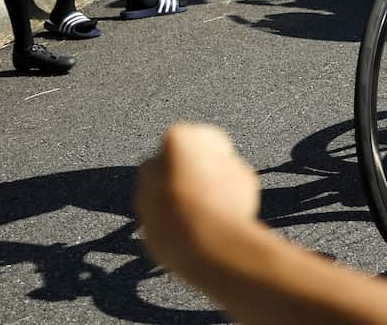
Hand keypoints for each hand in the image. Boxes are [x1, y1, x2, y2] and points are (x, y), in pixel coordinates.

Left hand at [136, 123, 261, 279]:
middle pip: (175, 165)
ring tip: (211, 215)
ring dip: (182, 200)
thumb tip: (219, 174)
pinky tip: (200, 232)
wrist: (210, 249)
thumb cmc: (227, 203)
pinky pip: (164, 223)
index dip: (219, 153)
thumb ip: (223, 164)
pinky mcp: (147, 230)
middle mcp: (152, 166)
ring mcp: (145, 200)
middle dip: (191, 174)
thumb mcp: (241, 170)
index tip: (227, 165)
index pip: (201, 139)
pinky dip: (177, 225)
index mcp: (176, 140)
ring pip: (167, 194)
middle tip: (217, 189)